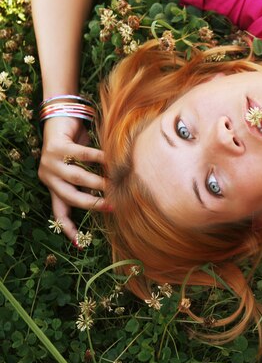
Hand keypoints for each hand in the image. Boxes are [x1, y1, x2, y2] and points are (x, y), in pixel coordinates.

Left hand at [38, 116, 108, 241]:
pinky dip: (98, 158)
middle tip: (110, 206)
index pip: (59, 213)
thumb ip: (88, 181)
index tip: (79, 245)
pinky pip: (81, 154)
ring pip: (75, 177)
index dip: (68, 229)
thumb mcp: (79, 166)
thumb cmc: (74, 144)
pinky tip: (110, 159)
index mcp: (53, 186)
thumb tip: (111, 195)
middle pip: (69, 197)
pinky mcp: (55, 146)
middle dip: (90, 203)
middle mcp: (48, 177)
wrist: (60, 117)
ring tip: (113, 183)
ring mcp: (49, 162)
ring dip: (96, 182)